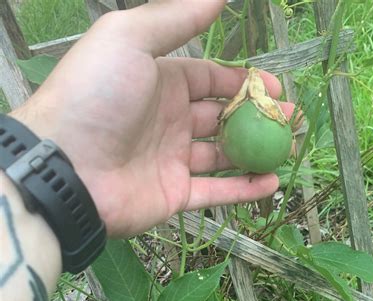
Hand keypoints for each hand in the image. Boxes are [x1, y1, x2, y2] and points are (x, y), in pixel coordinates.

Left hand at [11, 0, 294, 237]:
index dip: (243, 82)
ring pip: (223, 156)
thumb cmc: (97, 95)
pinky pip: (216, 193)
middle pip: (221, 117)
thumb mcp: (131, 38)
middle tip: (289, 119)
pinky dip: (244, 190)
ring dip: (256, 152)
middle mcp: (169, 120)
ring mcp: (172, 160)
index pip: (211, 79)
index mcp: (161, 81)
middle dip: (256, 117)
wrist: (67, 166)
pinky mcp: (174, 195)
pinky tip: (272, 183)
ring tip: (288, 149)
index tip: (274, 89)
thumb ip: (177, 17)